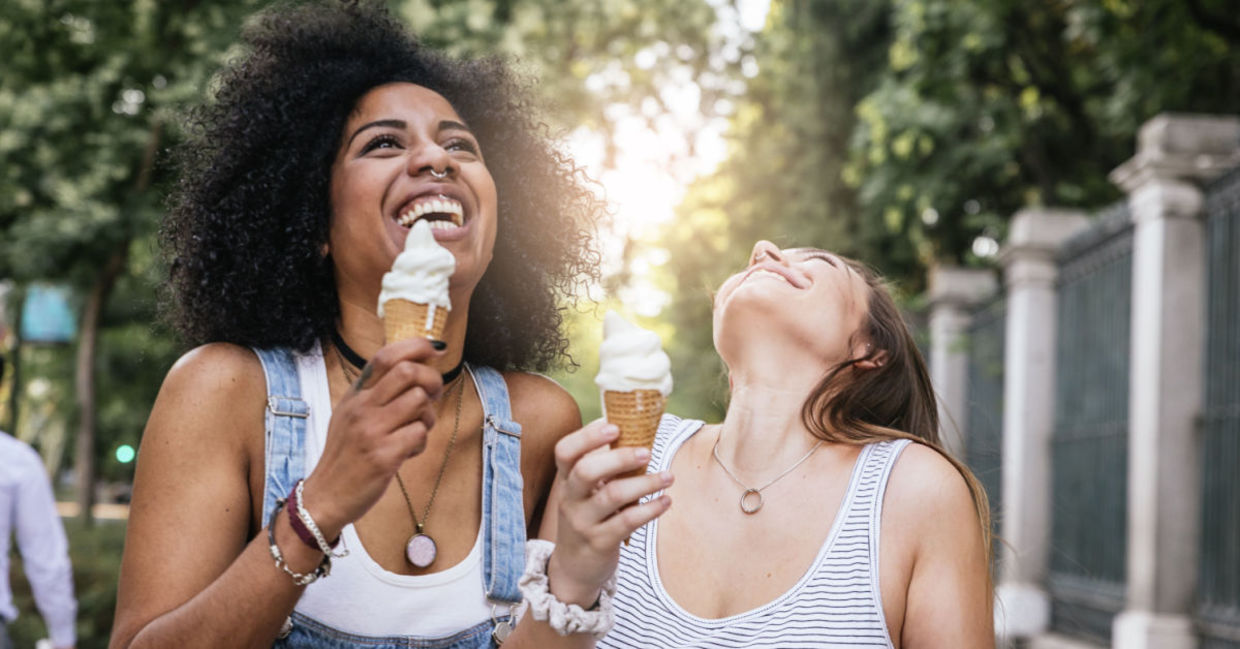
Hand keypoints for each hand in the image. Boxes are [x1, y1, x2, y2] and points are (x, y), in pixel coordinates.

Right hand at [301, 338, 444, 537]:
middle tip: (434, 396)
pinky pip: (420, 434)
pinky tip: (407, 452)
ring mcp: (371, 431)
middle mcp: (361, 408)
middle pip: (408, 372)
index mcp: (355, 395)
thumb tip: (416, 368)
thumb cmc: (346, 455)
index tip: (437, 350)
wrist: (325, 496)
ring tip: (416, 431)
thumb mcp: (351, 415)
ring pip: (419, 402)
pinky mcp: (383, 456)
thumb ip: (377, 393)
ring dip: (428, 417)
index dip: (417, 346)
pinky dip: (421, 443)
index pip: (385, 356)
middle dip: (432, 380)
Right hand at [547, 419, 672, 605]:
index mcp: (566, 480)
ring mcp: (583, 522)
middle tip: (647, 451)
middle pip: (586, 471)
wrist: (575, 568)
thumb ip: (603, 467)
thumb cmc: (588, 518)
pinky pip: (627, 521)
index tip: (614, 425)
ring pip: (612, 496)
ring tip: (668, 477)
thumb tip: (637, 432)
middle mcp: (570, 499)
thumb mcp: (585, 493)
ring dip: (644, 483)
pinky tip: (665, 501)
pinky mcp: (600, 542)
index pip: (564, 451)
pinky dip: (650, 509)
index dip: (587, 435)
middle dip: (618, 458)